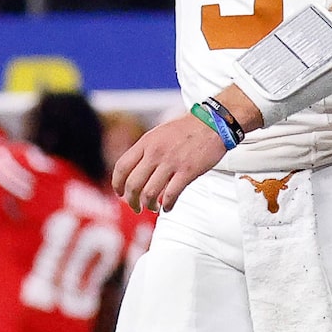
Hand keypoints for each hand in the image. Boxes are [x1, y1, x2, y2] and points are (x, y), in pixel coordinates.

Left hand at [112, 112, 228, 212]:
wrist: (213, 122)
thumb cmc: (188, 128)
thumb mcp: (160, 133)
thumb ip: (147, 149)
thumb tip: (136, 169)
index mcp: (146, 142)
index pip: (122, 167)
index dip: (117, 184)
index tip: (120, 193)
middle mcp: (155, 153)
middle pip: (133, 184)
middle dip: (131, 201)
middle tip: (135, 207)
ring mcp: (171, 163)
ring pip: (149, 193)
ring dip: (148, 205)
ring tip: (152, 208)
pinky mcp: (188, 172)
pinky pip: (171, 195)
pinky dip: (167, 205)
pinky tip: (167, 207)